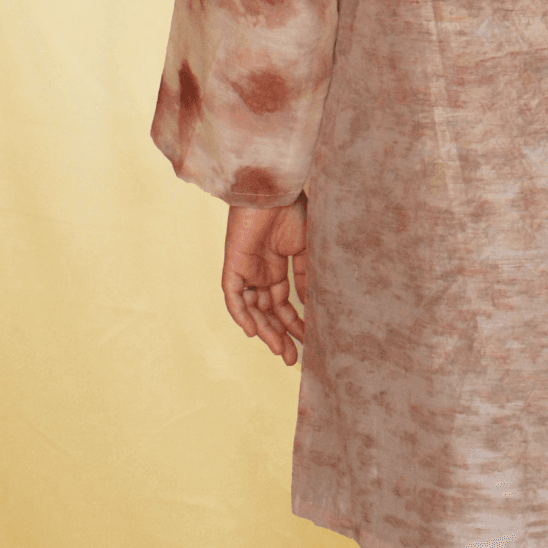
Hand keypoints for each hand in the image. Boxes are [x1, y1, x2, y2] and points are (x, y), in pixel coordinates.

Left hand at [222, 191, 308, 365]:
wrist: (275, 189)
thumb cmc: (294, 209)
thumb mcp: (307, 248)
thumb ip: (307, 276)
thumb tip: (313, 306)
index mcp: (279, 264)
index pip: (283, 302)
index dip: (294, 323)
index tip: (308, 341)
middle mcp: (261, 270)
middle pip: (268, 312)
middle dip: (281, 335)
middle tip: (293, 358)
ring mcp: (247, 268)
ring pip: (252, 309)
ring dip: (265, 332)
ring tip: (281, 352)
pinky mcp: (234, 264)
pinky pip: (234, 297)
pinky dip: (241, 315)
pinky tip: (254, 332)